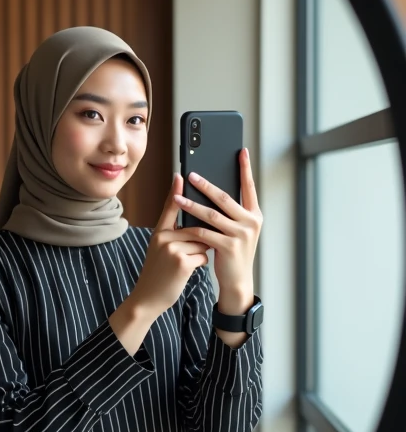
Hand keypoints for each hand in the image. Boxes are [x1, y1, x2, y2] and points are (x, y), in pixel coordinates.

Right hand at [130, 175, 217, 318]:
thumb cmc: (158, 274)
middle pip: (195, 227)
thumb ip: (173, 236)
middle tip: (192, 251)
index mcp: (158, 233)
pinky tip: (188, 271)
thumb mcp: (159, 250)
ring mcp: (172, 249)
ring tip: (186, 264)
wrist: (148, 298)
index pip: (169, 207)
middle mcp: (163, 237)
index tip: (181, 175)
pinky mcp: (182, 262)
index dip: (176, 191)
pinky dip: (200, 263)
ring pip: (201, 242)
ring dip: (200, 253)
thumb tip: (197, 226)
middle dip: (200, 239)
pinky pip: (202, 255)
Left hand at [173, 148, 262, 308]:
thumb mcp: (236, 230)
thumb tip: (212, 189)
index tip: (241, 150)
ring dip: (192, 205)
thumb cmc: (233, 252)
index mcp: (254, 214)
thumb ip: (231, 212)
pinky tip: (179, 221)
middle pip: (225, 198)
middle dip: (206, 185)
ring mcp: (242, 235)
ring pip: (212, 214)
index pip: (249, 187)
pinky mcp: (230, 247)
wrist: (238, 281)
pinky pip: (205, 232)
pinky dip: (191, 227)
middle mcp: (251, 222)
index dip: (245, 168)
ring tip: (177, 197)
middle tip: (191, 174)